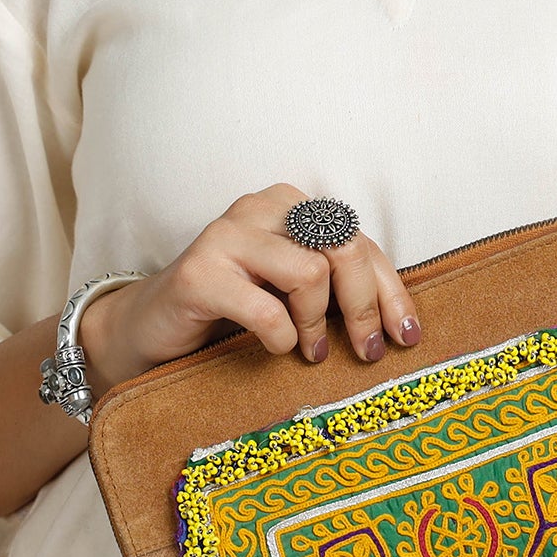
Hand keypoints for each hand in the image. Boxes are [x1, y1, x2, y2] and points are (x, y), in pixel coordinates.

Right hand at [79, 183, 422, 391]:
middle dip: (363, 306)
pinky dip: (280, 336)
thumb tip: (400, 322)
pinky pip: (265, 307)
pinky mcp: (199, 273)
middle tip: (365, 351)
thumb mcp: (292, 291)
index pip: (357, 241)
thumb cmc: (232, 309)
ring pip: (310, 271)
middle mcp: (260, 207)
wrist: (150, 327)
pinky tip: (273, 347)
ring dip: (316, 322)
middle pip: (342, 247)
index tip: (406, 335)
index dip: (389, 290)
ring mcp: (226, 235)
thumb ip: (337, 287)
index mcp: (289, 205)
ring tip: (307, 350)